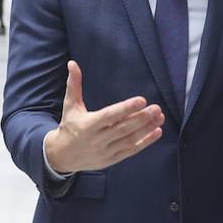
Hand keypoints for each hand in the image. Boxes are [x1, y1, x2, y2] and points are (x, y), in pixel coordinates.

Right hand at [43, 60, 164, 173]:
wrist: (63, 156)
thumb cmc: (69, 126)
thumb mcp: (70, 105)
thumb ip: (74, 84)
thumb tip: (72, 63)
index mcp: (88, 125)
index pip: (109, 116)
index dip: (125, 108)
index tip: (141, 100)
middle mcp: (97, 139)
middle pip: (123, 128)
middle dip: (141, 118)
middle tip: (156, 108)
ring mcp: (105, 151)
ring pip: (129, 140)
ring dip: (146, 129)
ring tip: (160, 117)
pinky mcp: (112, 159)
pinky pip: (130, 151)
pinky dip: (145, 142)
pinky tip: (157, 132)